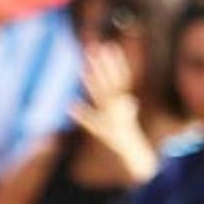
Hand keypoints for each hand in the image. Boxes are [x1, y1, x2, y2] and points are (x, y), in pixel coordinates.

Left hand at [69, 43, 156, 185]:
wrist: (132, 155)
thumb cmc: (126, 137)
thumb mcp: (125, 121)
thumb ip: (124, 109)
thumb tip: (127, 102)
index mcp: (123, 103)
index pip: (121, 78)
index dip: (116, 63)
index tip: (110, 47)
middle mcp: (118, 108)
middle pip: (110, 82)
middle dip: (103, 67)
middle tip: (95, 49)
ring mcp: (111, 118)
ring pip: (101, 96)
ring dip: (93, 83)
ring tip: (84, 69)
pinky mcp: (103, 130)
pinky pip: (92, 121)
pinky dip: (83, 114)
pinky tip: (70, 105)